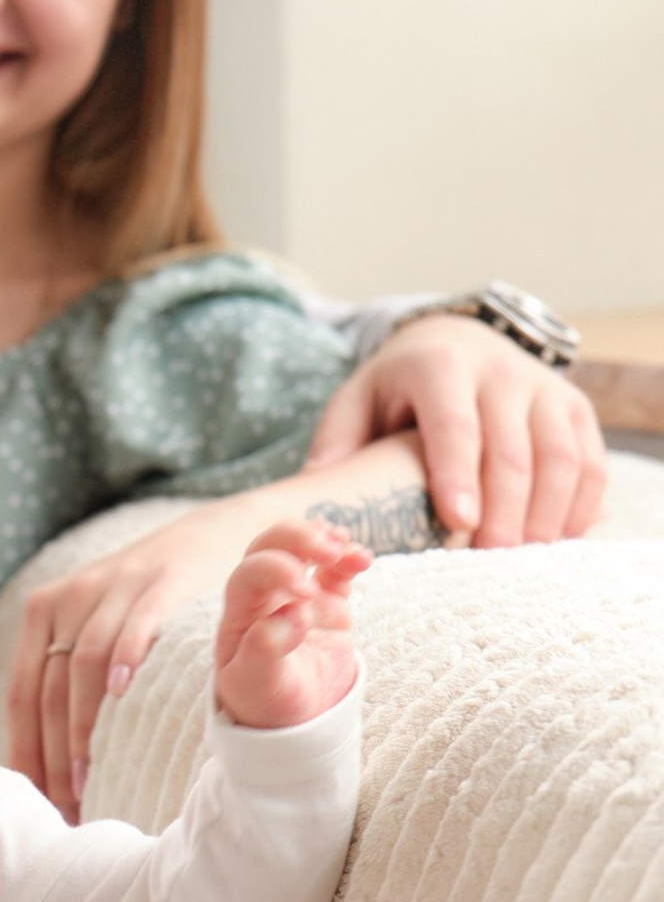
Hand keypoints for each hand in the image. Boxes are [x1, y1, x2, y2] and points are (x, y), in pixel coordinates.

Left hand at [9, 498, 260, 819]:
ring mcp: (113, 587)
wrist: (216, 534)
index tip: (37, 801)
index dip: (28, 750)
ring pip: (82, 667)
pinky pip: (132, 626)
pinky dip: (124, 663)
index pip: (24, 695)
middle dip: (55, 755)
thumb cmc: (151, 600)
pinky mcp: (158, 581)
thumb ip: (70, 678)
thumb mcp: (99, 626)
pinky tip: (123, 702)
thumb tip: (50, 766)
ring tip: (91, 780)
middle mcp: (69, 598)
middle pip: (50, 690)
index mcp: (43, 613)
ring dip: (84, 729)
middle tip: (68, 806)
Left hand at [213, 521, 368, 728]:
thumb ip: (265, 649)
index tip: (307, 594)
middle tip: (327, 549)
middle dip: (298, 538)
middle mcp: (265, 595)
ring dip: (322, 539)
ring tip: (343, 547)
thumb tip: (290, 615)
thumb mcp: (255, 684)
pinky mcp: (328, 602)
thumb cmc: (263, 700)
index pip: (251, 573)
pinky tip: (361, 558)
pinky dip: (348, 558)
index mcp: (240, 611)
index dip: (277, 571)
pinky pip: (336, 570)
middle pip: (272, 546)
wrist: (291, 718)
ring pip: (303, 549)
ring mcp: (298, 595)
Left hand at [304, 315, 604, 547]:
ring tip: (522, 560)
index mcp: (440, 366)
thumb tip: (310, 495)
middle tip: (487, 561)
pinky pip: (591, 461)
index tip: (459, 523)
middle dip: (503, 510)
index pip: (455, 424)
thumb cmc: (395, 388)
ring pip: (560, 457)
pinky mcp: (575, 407)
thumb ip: (335, 442)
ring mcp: (545, 387)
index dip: (459, 474)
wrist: (455, 340)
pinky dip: (580, 506)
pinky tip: (557, 541)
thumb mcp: (356, 400)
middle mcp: (500, 370)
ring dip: (545, 514)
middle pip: (511, 449)